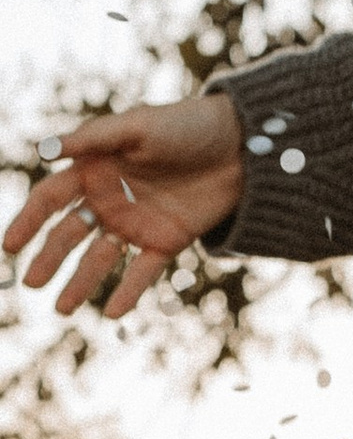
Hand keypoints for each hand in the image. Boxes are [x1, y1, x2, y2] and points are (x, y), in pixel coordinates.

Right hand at [4, 95, 246, 317]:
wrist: (242, 143)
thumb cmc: (187, 125)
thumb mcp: (139, 126)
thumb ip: (93, 138)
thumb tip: (42, 148)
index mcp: (95, 170)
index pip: (50, 199)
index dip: (28, 222)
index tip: (10, 246)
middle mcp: (110, 200)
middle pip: (70, 234)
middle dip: (49, 258)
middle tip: (31, 283)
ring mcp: (137, 223)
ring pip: (100, 258)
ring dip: (80, 282)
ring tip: (62, 309)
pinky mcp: (167, 240)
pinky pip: (142, 271)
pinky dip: (128, 292)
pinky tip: (111, 313)